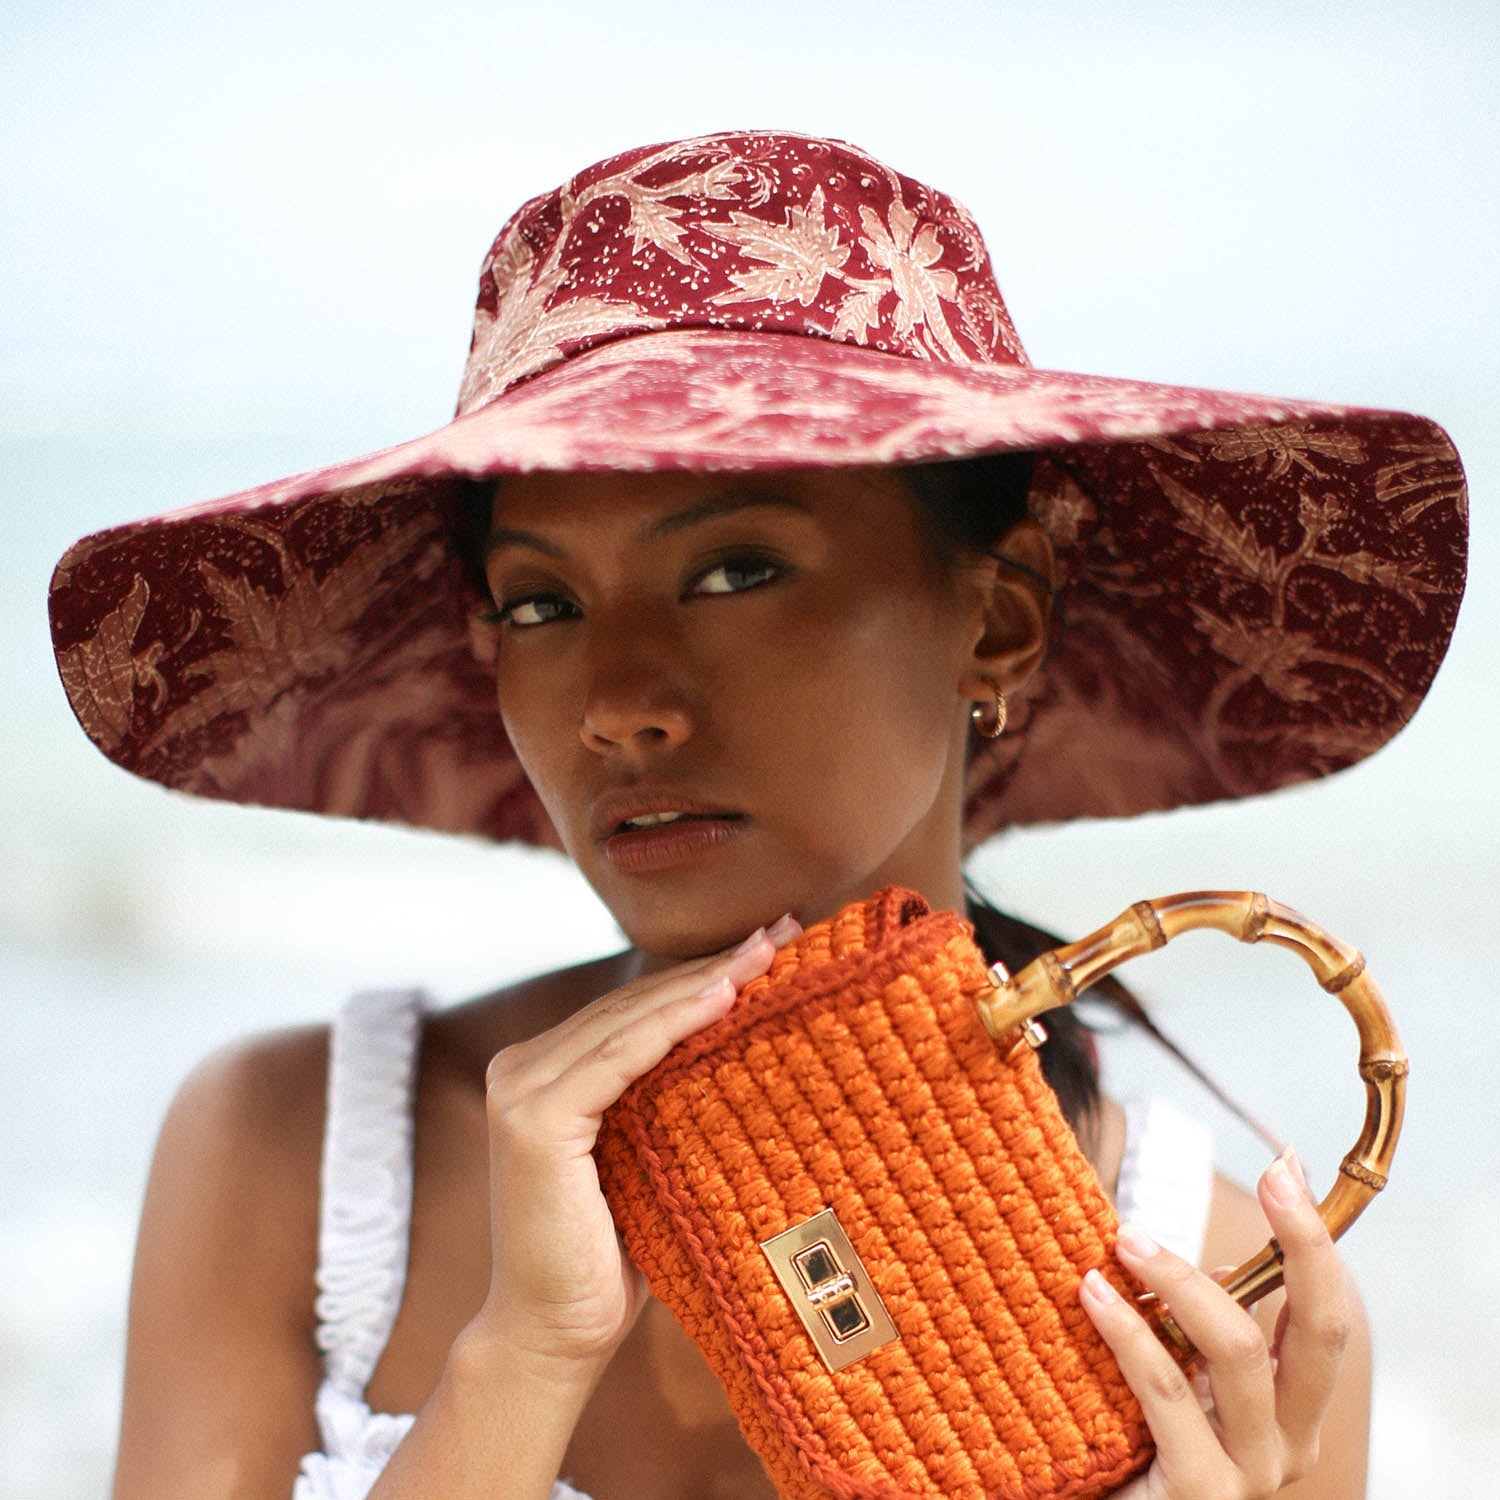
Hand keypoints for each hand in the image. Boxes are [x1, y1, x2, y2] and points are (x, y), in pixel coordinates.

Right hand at [473, 915, 801, 1376]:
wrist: (555, 1336)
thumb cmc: (612, 1255)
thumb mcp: (646, 1156)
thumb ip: (665, 1098)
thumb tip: (743, 1043)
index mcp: (546, 1069)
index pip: (635, 1009)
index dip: (703, 974)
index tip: (769, 946)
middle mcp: (524, 1065)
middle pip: (635, 1004)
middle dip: (713, 967)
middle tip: (781, 934)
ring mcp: (522, 1087)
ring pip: (631, 1020)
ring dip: (704, 982)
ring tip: (767, 953)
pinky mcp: (535, 1117)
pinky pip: (619, 1056)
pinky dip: (673, 1024)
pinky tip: (723, 997)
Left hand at [1081, 1151, 1351, 1497]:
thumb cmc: (1133, 1449)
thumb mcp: (1184, 1382)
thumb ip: (1206, 1333)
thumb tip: (1226, 1265)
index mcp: (1294, 1413)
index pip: (1326, 1319)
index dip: (1314, 1241)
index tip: (1287, 1165)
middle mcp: (1289, 1445)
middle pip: (1323, 1334)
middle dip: (1301, 1245)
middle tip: (1268, 1176)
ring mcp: (1250, 1474)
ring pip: (1241, 1351)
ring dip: (1183, 1278)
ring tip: (1126, 1237)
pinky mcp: (1200, 1494)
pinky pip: (1166, 1391)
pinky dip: (1129, 1331)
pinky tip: (1092, 1292)